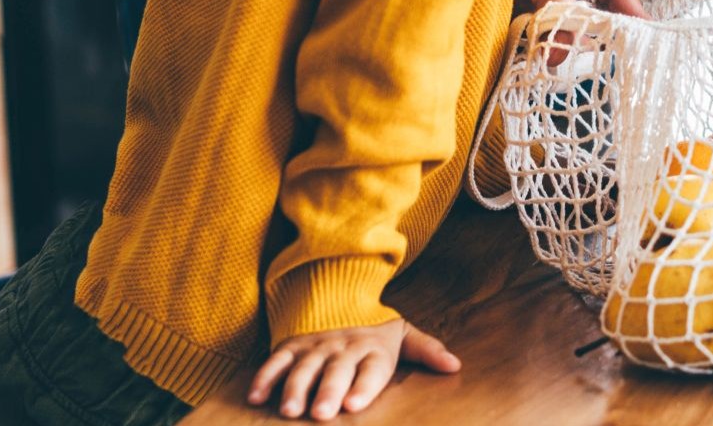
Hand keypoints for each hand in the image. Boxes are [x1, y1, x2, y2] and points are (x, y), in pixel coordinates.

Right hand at [247, 318, 459, 420]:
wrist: (344, 297)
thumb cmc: (377, 333)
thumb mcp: (405, 336)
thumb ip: (428, 351)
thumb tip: (455, 365)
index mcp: (373, 349)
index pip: (371, 369)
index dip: (363, 387)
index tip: (354, 405)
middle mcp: (344, 347)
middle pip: (336, 370)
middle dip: (328, 391)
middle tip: (322, 414)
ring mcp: (317, 345)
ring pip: (304, 366)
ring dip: (294, 388)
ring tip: (289, 411)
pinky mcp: (293, 345)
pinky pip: (277, 359)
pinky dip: (265, 376)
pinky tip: (256, 397)